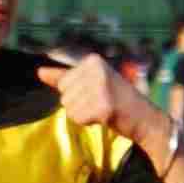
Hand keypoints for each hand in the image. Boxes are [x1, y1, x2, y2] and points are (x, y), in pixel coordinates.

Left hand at [39, 52, 164, 151]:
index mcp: (93, 60)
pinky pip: (77, 118)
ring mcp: (101, 87)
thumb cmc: (117, 99)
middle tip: (101, 103)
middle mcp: (97, 70)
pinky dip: (88, 122)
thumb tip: (39, 71)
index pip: (62, 83)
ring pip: (69, 108)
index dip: (76, 94)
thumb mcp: (91, 82)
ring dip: (84, 114)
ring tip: (103, 109)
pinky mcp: (103, 106)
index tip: (97, 93)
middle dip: (79, 105)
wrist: (144, 118)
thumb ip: (64, 77)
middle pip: (64, 96)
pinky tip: (105, 117)